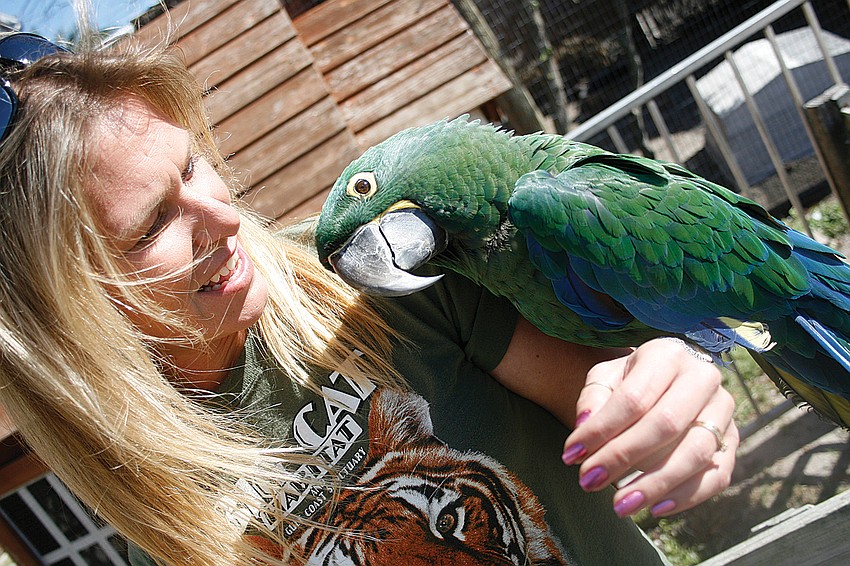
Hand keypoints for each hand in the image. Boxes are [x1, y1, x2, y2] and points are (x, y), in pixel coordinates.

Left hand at [560, 338, 737, 517]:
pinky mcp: (732, 441)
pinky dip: (687, 497)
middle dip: (623, 457)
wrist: (670, 378)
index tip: (572, 456)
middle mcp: (703, 378)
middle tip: (588, 482)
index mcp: (667, 355)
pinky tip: (655, 508)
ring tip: (620, 505)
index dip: (601, 430)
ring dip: (655, 484)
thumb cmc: (631, 380)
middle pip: (666, 423)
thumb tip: (584, 428)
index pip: (633, 398)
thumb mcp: (606, 377)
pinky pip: (717, 476)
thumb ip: (592, 398)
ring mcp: (723, 410)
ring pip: (696, 452)